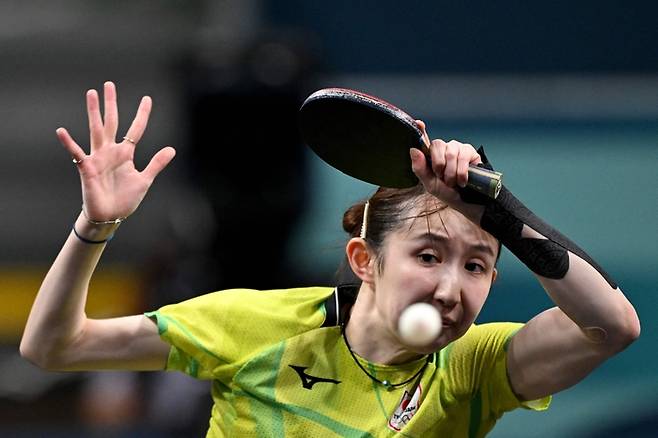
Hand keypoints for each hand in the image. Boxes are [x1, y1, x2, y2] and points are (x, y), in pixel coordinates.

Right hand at [57, 81, 175, 221]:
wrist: (110, 216)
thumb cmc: (125, 198)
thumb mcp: (145, 180)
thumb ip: (157, 164)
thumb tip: (172, 149)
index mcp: (125, 153)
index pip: (135, 129)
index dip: (142, 115)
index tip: (147, 98)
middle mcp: (110, 151)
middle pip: (111, 122)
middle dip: (111, 104)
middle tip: (109, 84)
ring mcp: (97, 158)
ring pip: (96, 130)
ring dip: (93, 112)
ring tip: (91, 94)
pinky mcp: (86, 168)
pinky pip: (76, 153)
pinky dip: (69, 143)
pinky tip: (61, 131)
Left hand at [410, 120, 481, 206]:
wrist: (465, 201)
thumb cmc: (446, 191)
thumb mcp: (430, 184)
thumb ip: (420, 168)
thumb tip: (413, 150)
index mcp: (431, 155)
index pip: (424, 139)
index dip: (421, 130)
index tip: (418, 123)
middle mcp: (443, 148)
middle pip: (437, 145)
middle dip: (439, 165)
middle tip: (442, 178)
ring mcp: (457, 148)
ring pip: (450, 153)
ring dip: (451, 172)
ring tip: (454, 182)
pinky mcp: (469, 151)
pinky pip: (463, 156)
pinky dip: (462, 171)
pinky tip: (463, 180)